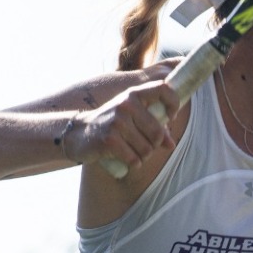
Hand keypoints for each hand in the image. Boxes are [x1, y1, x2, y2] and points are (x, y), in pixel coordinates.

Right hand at [67, 73, 181, 175]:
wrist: (78, 133)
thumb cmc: (111, 125)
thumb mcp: (132, 119)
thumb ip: (154, 127)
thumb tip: (171, 144)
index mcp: (134, 94)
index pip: (164, 89)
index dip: (173, 104)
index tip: (169, 117)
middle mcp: (127, 104)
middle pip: (158, 133)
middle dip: (154, 145)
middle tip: (142, 145)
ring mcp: (117, 122)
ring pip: (147, 149)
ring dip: (142, 156)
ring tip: (130, 150)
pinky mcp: (110, 140)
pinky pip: (134, 159)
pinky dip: (133, 163)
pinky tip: (123, 158)